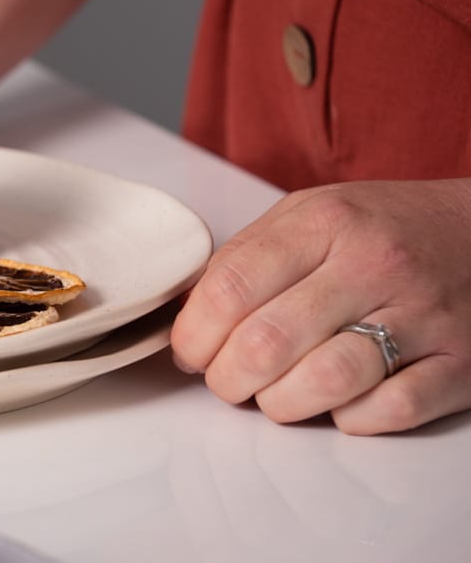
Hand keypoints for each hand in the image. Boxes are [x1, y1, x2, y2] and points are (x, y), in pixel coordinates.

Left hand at [170, 178, 470, 434]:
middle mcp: (373, 265)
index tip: (189, 352)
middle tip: (226, 381)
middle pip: (267, 341)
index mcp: (325, 222)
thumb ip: (249, 256)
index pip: (231, 287)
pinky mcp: (462, 363)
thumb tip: (188, 314)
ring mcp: (423, 315)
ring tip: (273, 396)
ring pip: (324, 382)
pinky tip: (338, 403)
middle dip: (227, 378)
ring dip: (280, 403)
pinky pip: (390, 410)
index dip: (194, 333)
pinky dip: (351, 418)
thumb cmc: (385, 228)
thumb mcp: (312, 213)